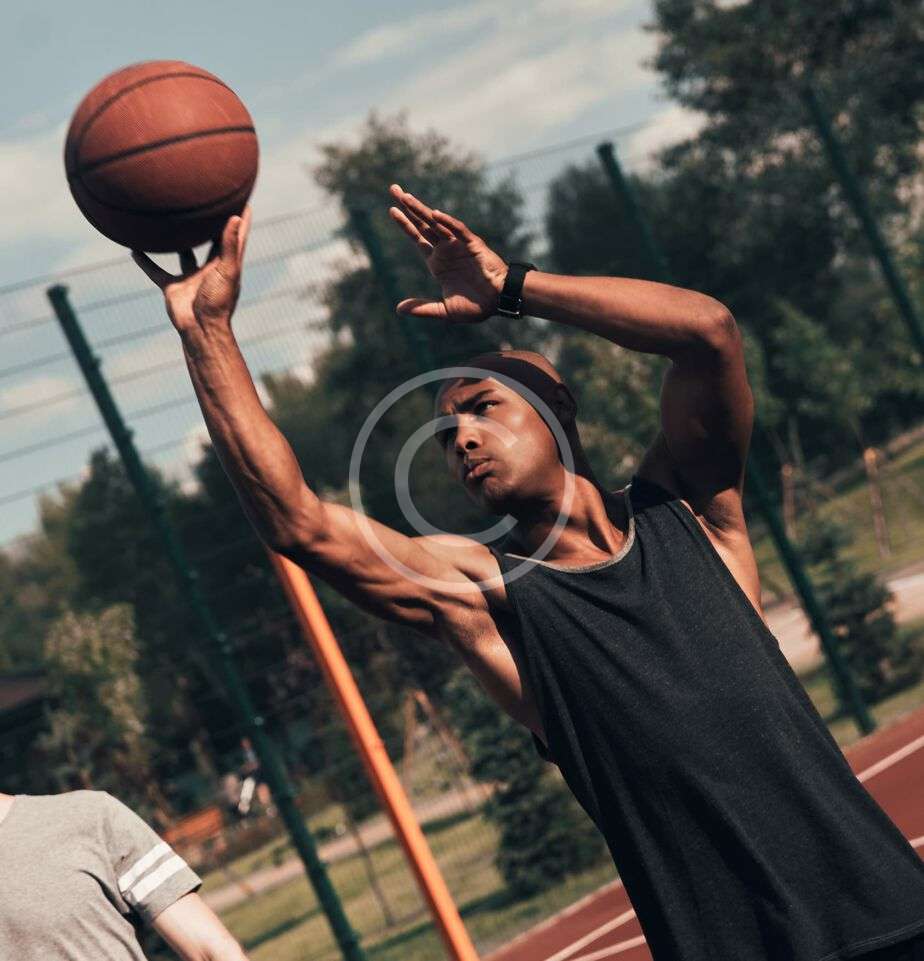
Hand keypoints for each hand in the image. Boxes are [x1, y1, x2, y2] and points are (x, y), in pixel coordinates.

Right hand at [132, 206, 251, 334]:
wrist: (201, 329)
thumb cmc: (218, 302)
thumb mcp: (227, 270)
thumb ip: (229, 245)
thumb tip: (236, 217)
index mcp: (225, 263)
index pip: (235, 235)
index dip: (239, 217)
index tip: (240, 195)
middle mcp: (209, 268)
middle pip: (210, 240)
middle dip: (209, 224)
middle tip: (203, 201)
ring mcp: (191, 277)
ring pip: (183, 253)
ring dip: (177, 240)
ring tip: (167, 220)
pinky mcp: (173, 287)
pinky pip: (156, 271)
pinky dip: (146, 262)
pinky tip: (133, 249)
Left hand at [387, 184, 506, 322]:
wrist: (499, 303)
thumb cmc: (475, 306)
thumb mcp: (444, 311)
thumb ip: (423, 308)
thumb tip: (398, 309)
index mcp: (438, 263)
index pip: (417, 238)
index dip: (404, 224)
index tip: (391, 210)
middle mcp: (446, 250)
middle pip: (423, 224)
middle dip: (408, 207)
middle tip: (393, 189)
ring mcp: (458, 245)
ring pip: (437, 223)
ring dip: (421, 210)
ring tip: (405, 197)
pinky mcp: (473, 245)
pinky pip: (459, 231)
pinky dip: (448, 222)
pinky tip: (434, 214)